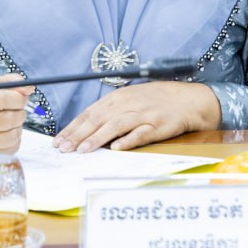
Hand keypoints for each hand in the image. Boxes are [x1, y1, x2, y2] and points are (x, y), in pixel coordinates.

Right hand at [0, 73, 32, 153]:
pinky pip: (9, 149)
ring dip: (19, 127)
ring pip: (12, 136)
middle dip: (21, 113)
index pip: (3, 99)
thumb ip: (10, 83)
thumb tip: (29, 88)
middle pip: (9, 119)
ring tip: (13, 122)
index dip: (19, 98)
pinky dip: (15, 140)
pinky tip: (8, 133)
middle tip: (19, 110)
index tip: (21, 98)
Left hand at [53, 82, 221, 152]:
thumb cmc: (157, 101)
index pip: (90, 113)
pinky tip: (116, 148)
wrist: (188, 99)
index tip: (59, 141)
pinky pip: (140, 133)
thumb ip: (111, 111)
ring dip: (97, 138)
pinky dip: (128, 140)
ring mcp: (143, 114)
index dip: (73, 127)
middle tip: (64, 149)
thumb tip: (87, 128)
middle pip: (98, 119)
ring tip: (82, 150)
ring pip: (115, 125)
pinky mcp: (157, 125)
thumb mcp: (131, 99)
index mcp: (119, 97)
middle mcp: (128, 104)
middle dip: (78, 135)